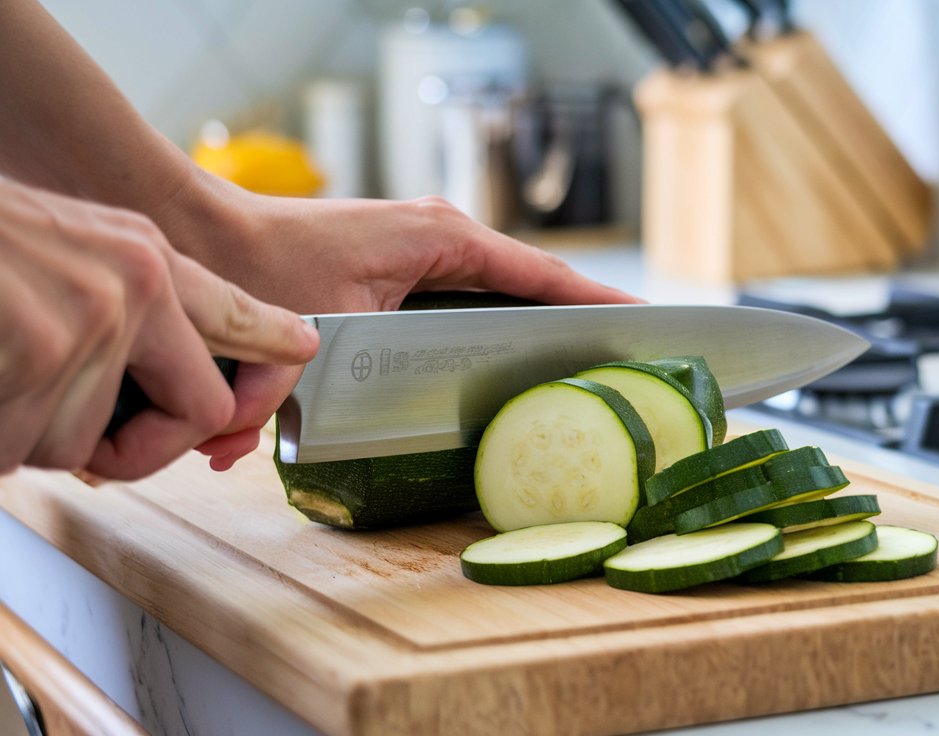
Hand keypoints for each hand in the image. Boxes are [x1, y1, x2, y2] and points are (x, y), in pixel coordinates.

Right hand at [0, 179, 317, 478]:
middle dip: (139, 450)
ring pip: (87, 444)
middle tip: (88, 447)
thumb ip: (118, 312)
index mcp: (141, 258)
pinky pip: (27, 449)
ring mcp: (94, 317)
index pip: (236, 312)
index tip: (304, 350)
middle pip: (198, 414)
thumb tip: (157, 397)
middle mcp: (136, 283)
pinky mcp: (41, 349)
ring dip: (26, 435)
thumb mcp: (59, 258)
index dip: (272, 343)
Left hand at [164, 176, 641, 469]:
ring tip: (584, 356)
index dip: (595, 304)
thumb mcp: (298, 324)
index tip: (647, 325)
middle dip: (578, 317)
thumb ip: (283, 390)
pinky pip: (469, 291)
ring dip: (537, 319)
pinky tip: (506, 354)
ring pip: (500, 289)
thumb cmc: (261, 264)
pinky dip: (494, 317)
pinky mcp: (402, 258)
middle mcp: (440, 237)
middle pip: (531, 284)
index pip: (539, 277)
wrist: (209, 232)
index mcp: (441, 239)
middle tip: (628, 352)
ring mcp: (422, 246)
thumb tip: (234, 447)